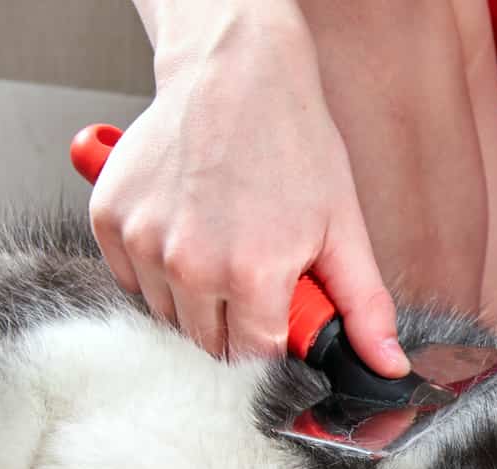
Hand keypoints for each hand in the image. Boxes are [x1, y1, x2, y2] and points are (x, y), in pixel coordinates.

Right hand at [90, 1, 407, 374]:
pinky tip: (187, 228)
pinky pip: (130, 279)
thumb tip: (387, 365)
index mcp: (249, 273)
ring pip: (167, 315)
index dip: (274, 339)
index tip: (282, 310)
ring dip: (195, 298)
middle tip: (255, 270)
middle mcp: (187, 264)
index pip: (254, 357)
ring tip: (222, 242)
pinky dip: (156, 268)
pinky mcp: (108, 219)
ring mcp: (142, 240)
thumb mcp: (343, 228)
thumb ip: (364, 307)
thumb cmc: (290, 142)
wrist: (233, 75)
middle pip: (208, 343)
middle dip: (236, 323)